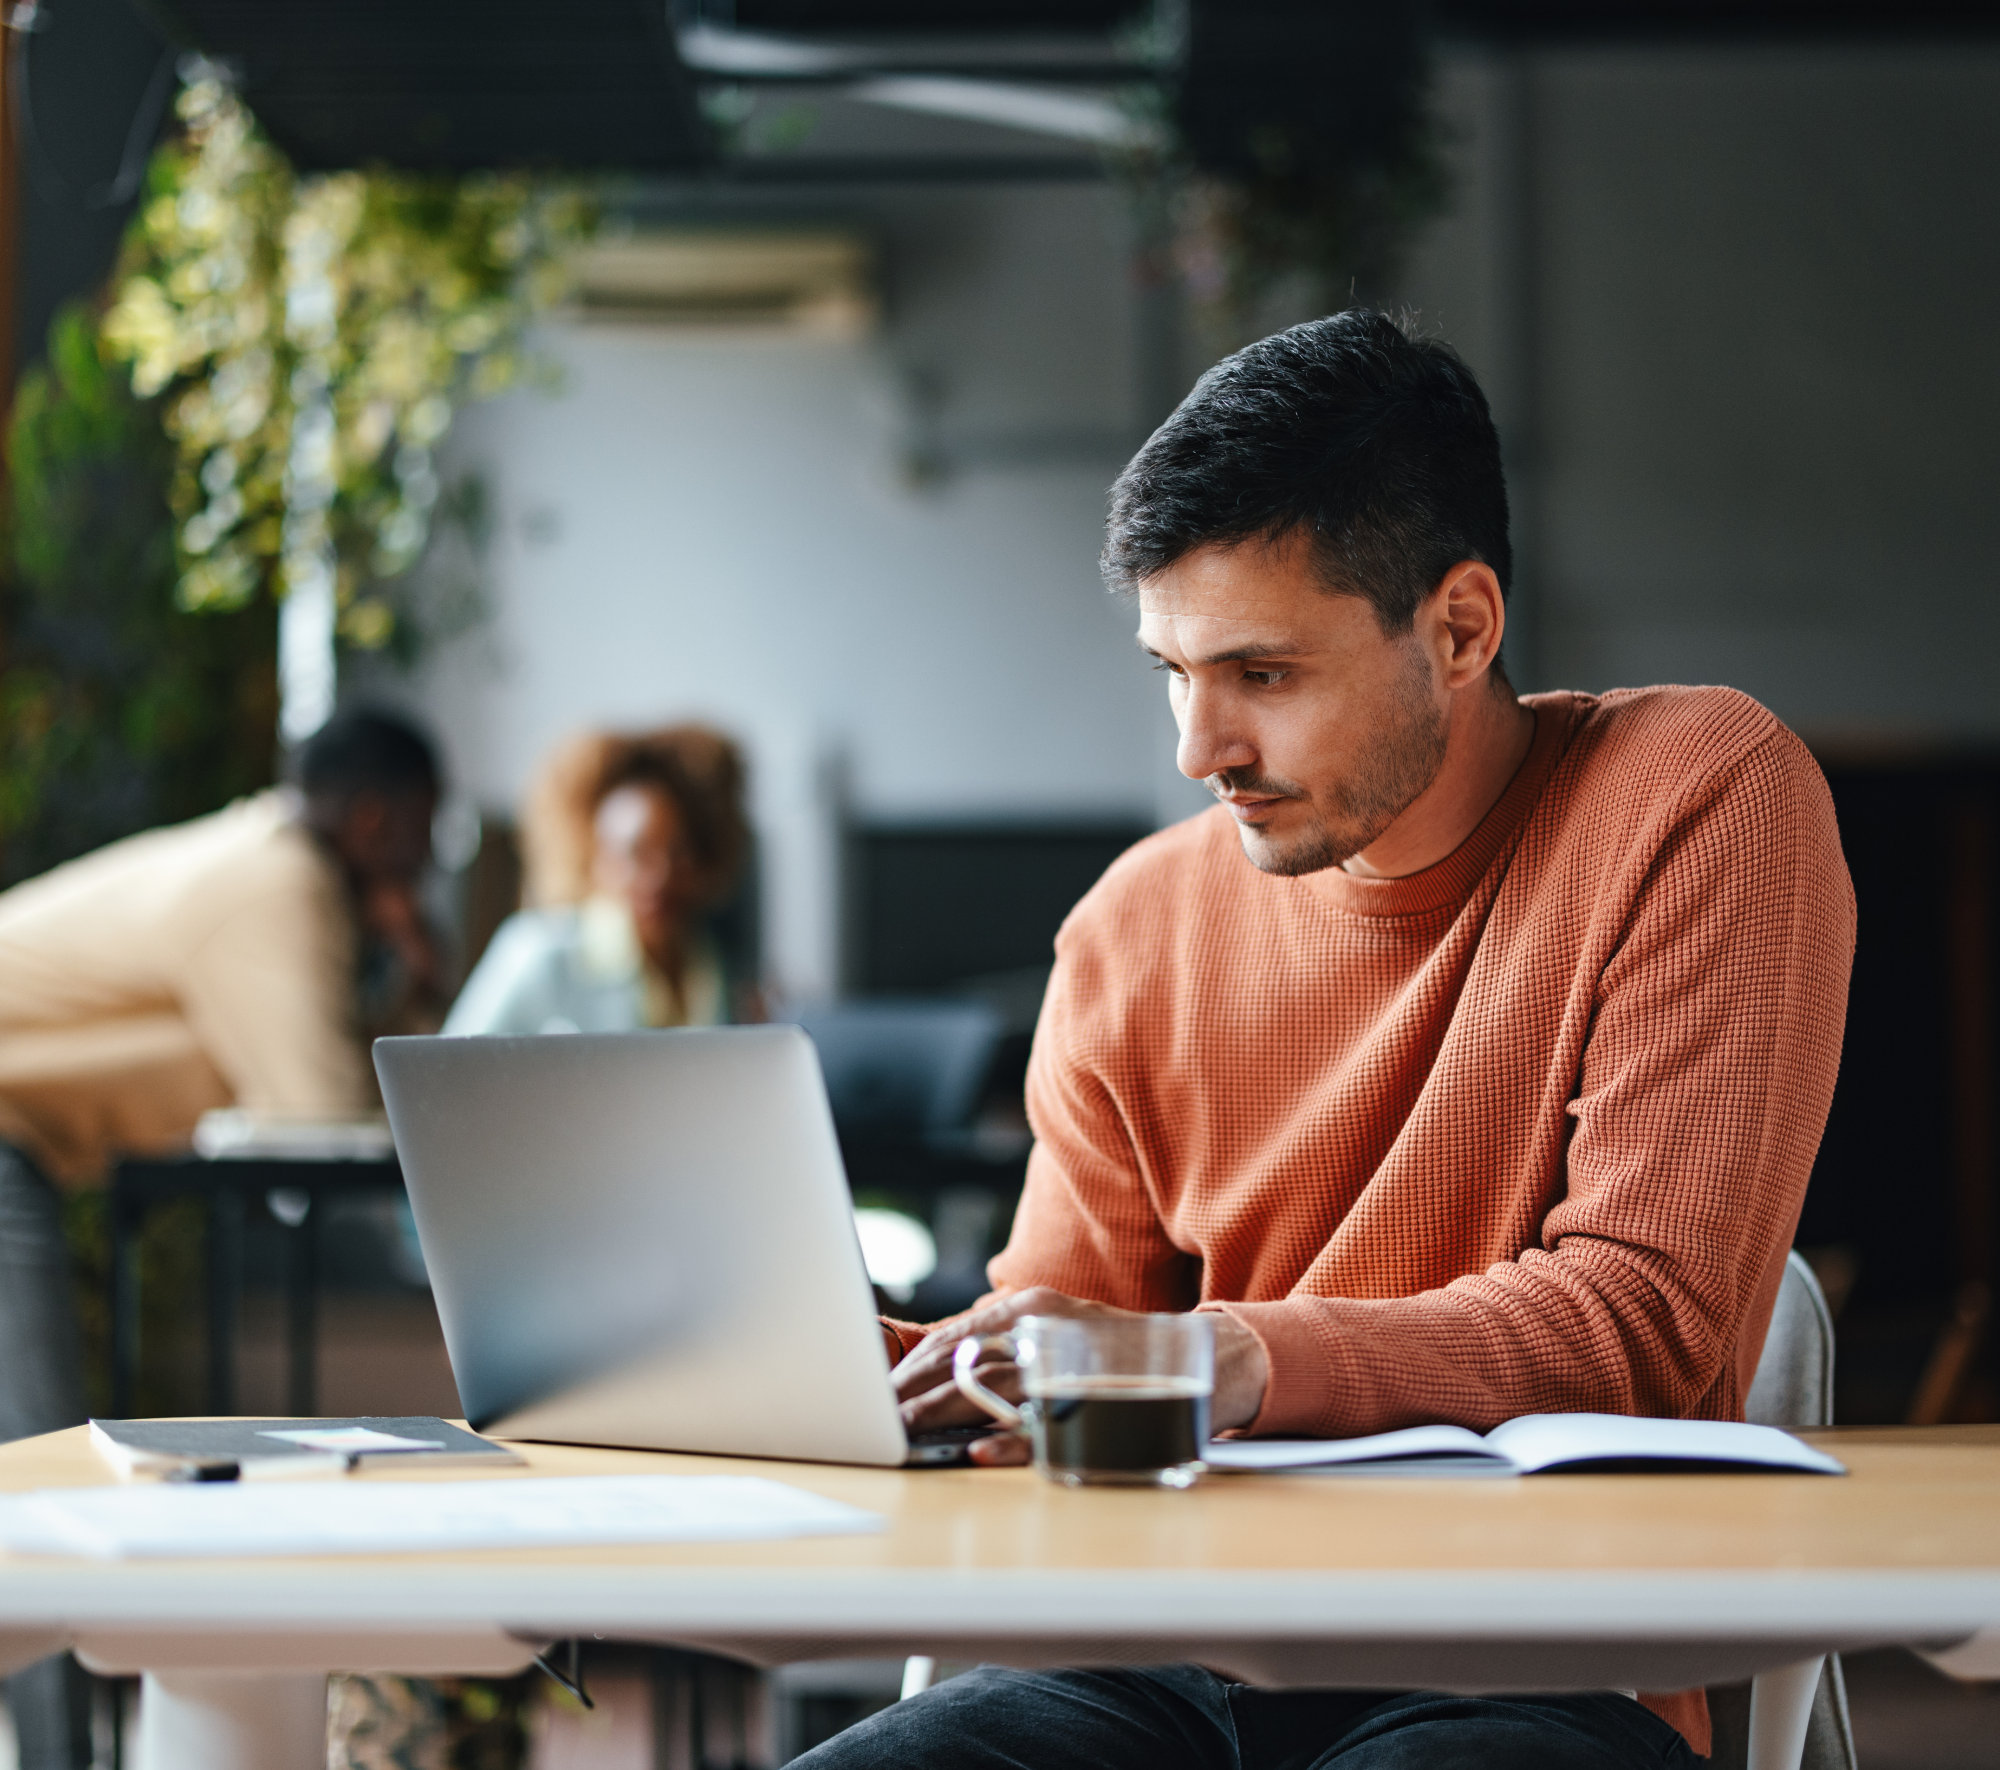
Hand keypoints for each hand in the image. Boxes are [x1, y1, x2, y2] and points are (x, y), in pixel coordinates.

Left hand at [891, 1287, 1270, 1468]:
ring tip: (904, 1435)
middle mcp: (1047, 1328)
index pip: (954, 1334)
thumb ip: (1006, 1347)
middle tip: (878, 1422)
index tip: (879, 1393)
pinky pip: (1045, 1427)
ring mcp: (1072, 1365)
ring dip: (942, 1415)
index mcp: (1032, 1307)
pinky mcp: (1099, 1403)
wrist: (1206, 1355)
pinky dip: (1009, 1441)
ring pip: (993, 1390)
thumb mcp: (1057, 1333)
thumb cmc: (1115, 1353)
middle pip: (962, 1360)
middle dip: (912, 1395)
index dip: (911, 1366)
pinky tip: (978, 1452)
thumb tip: (940, 1377)